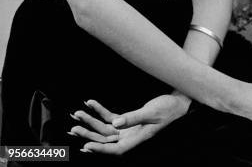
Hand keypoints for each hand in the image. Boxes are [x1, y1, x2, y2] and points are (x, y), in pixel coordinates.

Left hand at [69, 93, 190, 154]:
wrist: (176, 102)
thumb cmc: (167, 108)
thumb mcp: (151, 112)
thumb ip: (133, 118)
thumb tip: (115, 124)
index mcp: (137, 139)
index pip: (115, 149)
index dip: (101, 149)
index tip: (86, 146)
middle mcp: (130, 136)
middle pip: (105, 139)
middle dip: (89, 133)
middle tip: (74, 128)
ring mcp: (128, 129)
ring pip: (105, 128)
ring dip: (91, 121)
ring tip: (78, 114)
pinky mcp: (128, 120)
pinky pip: (110, 117)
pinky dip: (100, 111)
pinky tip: (91, 103)